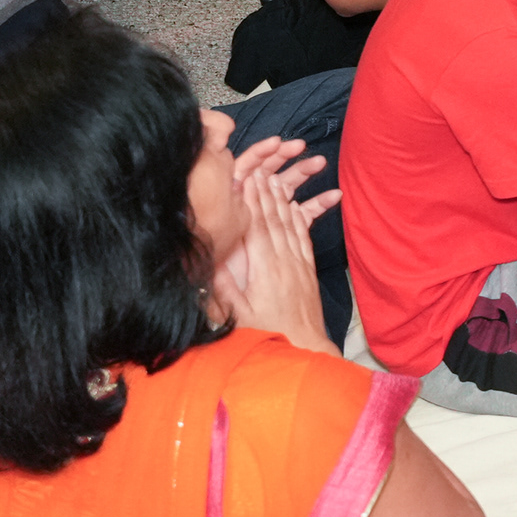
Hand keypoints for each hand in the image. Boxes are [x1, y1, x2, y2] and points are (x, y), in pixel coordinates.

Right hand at [210, 147, 341, 356]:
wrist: (306, 347)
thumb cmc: (268, 333)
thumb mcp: (239, 314)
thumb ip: (225, 288)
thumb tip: (208, 262)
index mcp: (267, 270)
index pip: (258, 228)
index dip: (253, 202)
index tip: (247, 179)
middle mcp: (286, 262)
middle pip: (276, 221)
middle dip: (267, 193)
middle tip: (261, 169)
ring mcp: (299, 265)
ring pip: (291, 226)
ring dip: (284, 201)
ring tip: (277, 179)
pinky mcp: (308, 271)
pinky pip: (303, 239)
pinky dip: (300, 219)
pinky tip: (296, 207)